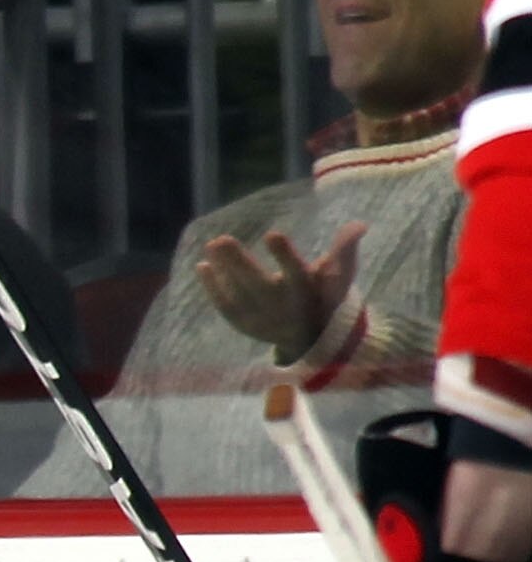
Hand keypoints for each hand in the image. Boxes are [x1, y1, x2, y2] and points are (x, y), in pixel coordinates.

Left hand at [197, 222, 363, 360]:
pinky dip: (213, 289)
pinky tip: (203, 265)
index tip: (272, 234)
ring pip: (239, 296)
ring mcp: (262, 319)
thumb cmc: (325, 294)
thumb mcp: (339, 274)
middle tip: (221, 239)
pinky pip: (227, 309)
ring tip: (211, 246)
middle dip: (239, 264)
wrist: (312, 336)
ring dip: (222, 272)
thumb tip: (359, 225)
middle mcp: (283, 308)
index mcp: (307, 293)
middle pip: (259, 286)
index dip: (285, 256)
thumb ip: (345, 250)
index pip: (297, 274)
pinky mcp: (246, 325)